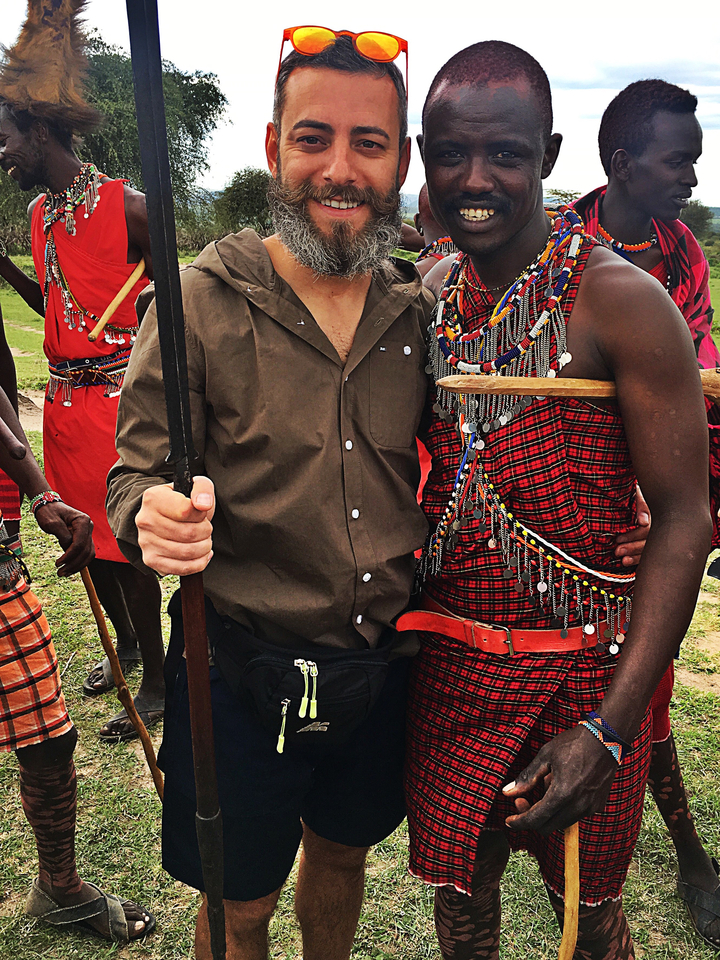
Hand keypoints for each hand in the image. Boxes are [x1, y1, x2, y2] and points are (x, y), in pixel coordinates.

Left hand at [34, 502, 94, 575]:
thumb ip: (62, 536)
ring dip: (77, 566)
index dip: (69, 556)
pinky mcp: (84, 538)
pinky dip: (79, 562)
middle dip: (74, 564)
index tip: (58, 563)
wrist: (50, 506)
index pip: (79, 543)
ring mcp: (88, 533)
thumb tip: (68, 549)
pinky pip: (85, 553)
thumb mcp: (52, 523)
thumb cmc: (49, 512)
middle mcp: (89, 527)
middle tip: (60, 572)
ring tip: (64, 573)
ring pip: (88, 554)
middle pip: (86, 551)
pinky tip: (70, 568)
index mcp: (83, 521)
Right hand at [136, 476, 214, 575]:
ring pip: (187, 552)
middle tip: (205, 528)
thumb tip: (203, 505)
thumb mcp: (195, 486)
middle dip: (206, 532)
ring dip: (204, 547)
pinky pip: (181, 568)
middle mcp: (145, 520)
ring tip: (203, 539)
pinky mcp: (151, 560)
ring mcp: (145, 542)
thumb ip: (203, 490)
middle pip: (189, 534)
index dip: (201, 514)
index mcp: (153, 498)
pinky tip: (201, 554)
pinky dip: (199, 563)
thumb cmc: (182, 502)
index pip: (186, 511)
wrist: (164, 516)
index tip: (201, 512)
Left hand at [502, 724, 619, 834]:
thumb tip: (507, 792)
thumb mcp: (546, 756)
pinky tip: (562, 787)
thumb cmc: (574, 744)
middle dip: (531, 818)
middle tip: (522, 800)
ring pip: (561, 823)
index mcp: (562, 794)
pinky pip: (574, 816)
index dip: (519, 822)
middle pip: (547, 827)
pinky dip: (562, 809)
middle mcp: (578, 806)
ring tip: (547, 785)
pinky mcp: (597, 806)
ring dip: (548, 813)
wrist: (605, 739)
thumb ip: (527, 778)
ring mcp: (590, 808)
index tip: (510, 821)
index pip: (536, 819)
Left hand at [614, 485, 650, 566]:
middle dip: (633, 548)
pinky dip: (638, 559)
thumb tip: (643, 522)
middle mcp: (660, 526)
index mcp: (658, 514)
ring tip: (622, 559)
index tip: (618, 538)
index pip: (648, 530)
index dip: (633, 536)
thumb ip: (641, 503)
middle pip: (649, 542)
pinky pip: (649, 554)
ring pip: (650, 549)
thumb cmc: (640, 491)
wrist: (644, 489)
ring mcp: (658, 534)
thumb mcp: (639, 492)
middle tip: (617, 550)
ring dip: (636, 556)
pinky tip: (628, 562)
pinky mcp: (653, 541)